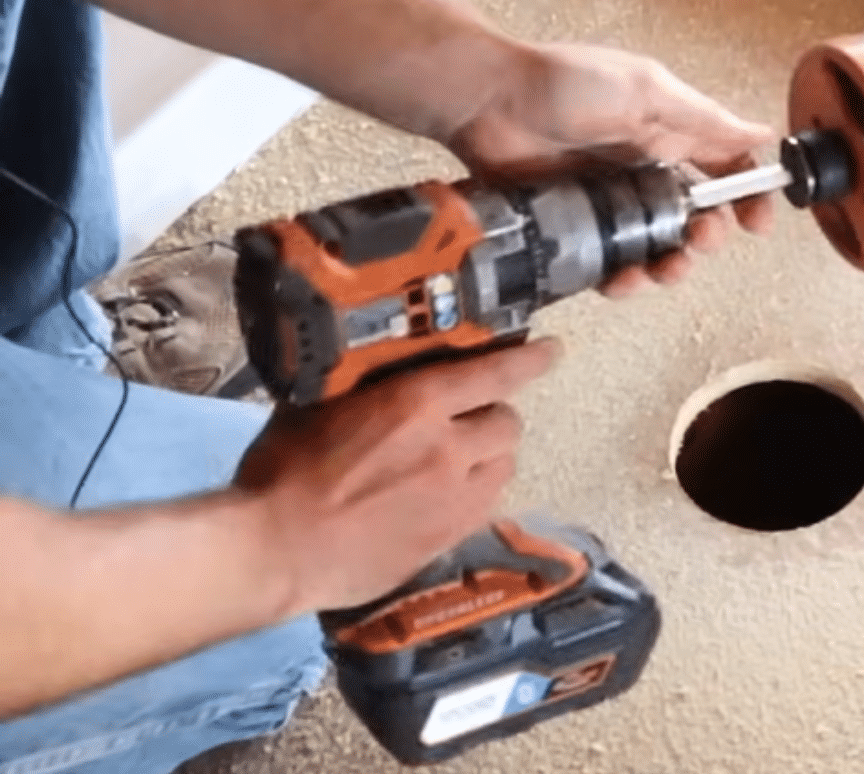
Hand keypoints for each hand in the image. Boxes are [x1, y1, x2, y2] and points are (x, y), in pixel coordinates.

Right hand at [233, 340, 557, 612]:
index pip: (497, 373)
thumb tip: (383, 371)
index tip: (551, 351)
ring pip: (504, 466)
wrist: (275, 550)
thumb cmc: (282, 472)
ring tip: (455, 463)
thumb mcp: (319, 406)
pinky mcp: (450, 538)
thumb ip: (366, 388)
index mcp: (417, 404)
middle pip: (508, 422)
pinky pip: (486, 505)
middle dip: (490, 416)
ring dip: (487, 457)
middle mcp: (450, 448)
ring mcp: (455, 498)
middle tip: (462, 422)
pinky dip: (474, 494)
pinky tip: (444, 499)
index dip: (530, 359)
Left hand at [448, 42, 777, 294]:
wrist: (484, 101)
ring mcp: (608, 202)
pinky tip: (622, 279)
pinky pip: (607, 264)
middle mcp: (643, 169)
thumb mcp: (646, 90)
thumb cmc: (564, 84)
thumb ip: (705, 119)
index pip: (724, 169)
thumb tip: (764, 132)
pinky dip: (621, 278)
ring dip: (670, 266)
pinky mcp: (573, 227)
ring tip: (665, 269)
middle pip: (693, 218)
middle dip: (708, 237)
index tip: (758, 222)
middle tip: (702, 240)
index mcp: (667, 133)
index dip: (747, 196)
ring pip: (655, 248)